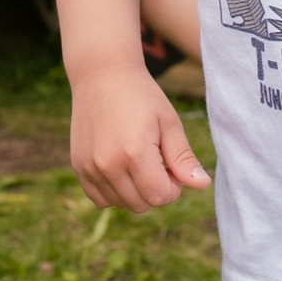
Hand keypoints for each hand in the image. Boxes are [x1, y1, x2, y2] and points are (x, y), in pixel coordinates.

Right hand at [71, 61, 210, 211]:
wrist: (102, 75)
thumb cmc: (141, 96)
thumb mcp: (169, 122)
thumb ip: (183, 158)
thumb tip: (202, 185)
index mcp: (133, 153)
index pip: (160, 197)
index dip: (173, 187)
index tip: (171, 166)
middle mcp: (107, 165)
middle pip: (141, 205)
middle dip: (155, 190)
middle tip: (157, 162)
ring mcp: (89, 167)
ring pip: (121, 204)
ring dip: (135, 191)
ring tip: (138, 162)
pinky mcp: (79, 166)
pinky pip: (100, 198)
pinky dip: (115, 192)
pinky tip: (122, 168)